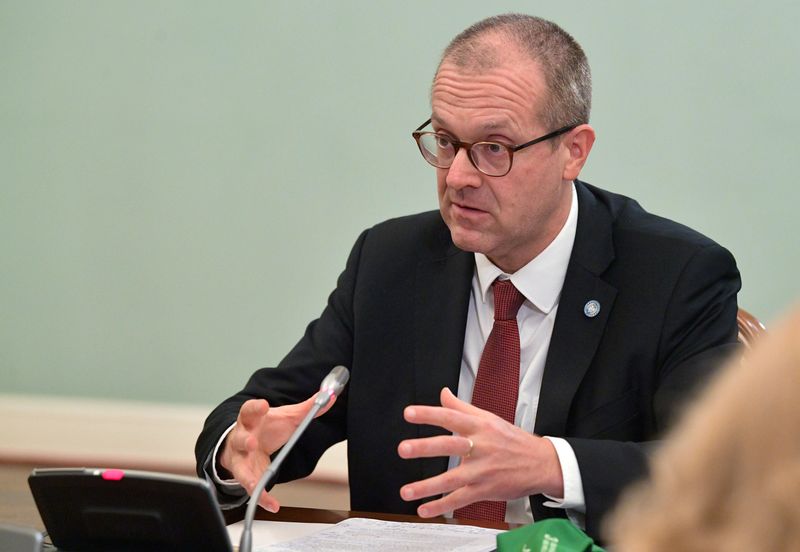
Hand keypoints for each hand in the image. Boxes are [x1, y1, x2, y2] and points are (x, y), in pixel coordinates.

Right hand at [219, 393, 336, 512]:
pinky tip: (273, 504)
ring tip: (253, 481)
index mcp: (251, 419)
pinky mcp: (244, 475)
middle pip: (240, 438)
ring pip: (239, 466)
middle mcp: (242, 437)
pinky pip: (251, 488)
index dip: (255, 408)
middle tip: (252, 443)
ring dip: (245, 474)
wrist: (247, 442)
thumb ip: (307, 408)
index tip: (262, 405)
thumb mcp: (286, 416)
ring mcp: (241, 458)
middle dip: (245, 440)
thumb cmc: (266, 426)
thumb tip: (329, 397)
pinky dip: (262, 498)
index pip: (250, 410)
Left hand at [397, 388, 562, 517]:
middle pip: (450, 446)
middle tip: (404, 449)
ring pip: (452, 478)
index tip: (409, 413)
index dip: (429, 414)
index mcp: (479, 427)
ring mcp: (482, 470)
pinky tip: (424, 509)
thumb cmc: (513, 440)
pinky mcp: (485, 489)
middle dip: (425, 447)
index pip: (451, 417)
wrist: (542, 463)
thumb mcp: (489, 418)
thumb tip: (443, 393)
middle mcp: (480, 447)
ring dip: (427, 486)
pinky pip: (461, 499)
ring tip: (406, 491)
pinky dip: (442, 506)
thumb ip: (461, 407)